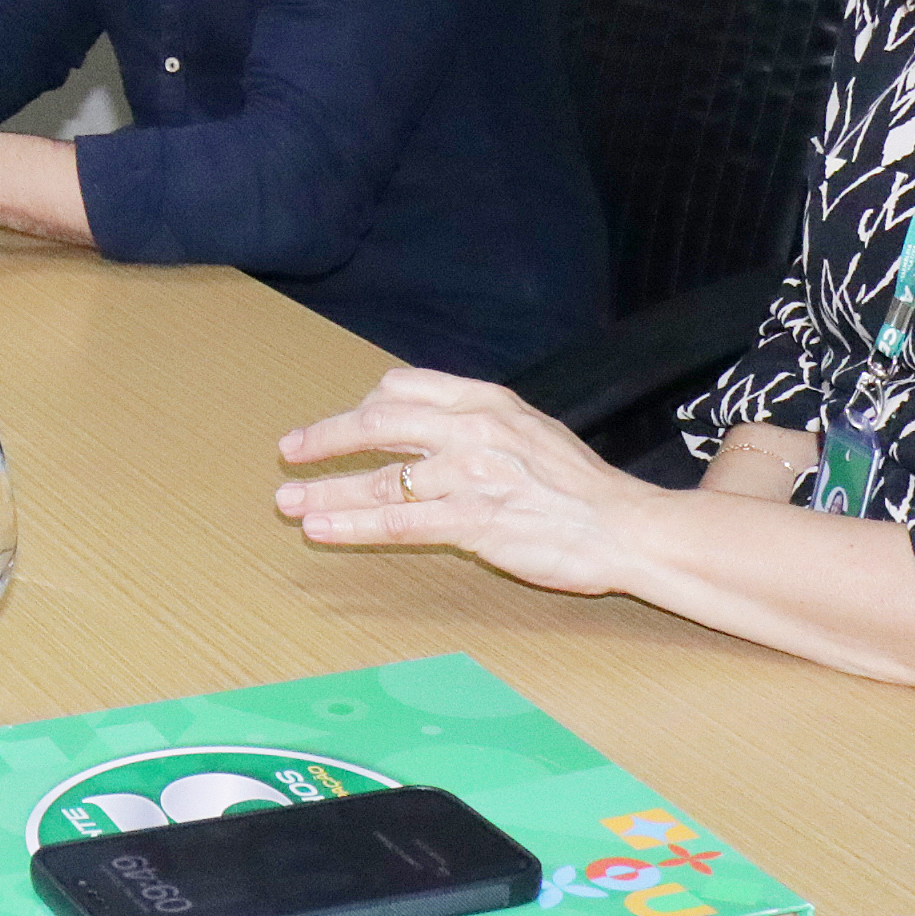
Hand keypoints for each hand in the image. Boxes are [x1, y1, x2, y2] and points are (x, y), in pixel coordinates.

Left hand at [274, 369, 662, 597]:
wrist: (626, 526)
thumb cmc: (577, 484)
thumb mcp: (527, 428)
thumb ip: (473, 419)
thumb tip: (415, 416)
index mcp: (486, 401)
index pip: (404, 386)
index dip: (361, 404)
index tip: (338, 422)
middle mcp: (474, 430)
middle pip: (379, 423)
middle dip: (326, 437)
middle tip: (290, 452)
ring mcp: (472, 476)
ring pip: (382, 479)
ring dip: (327, 490)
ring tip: (288, 504)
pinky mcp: (475, 522)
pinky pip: (399, 522)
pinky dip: (353, 524)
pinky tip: (322, 529)